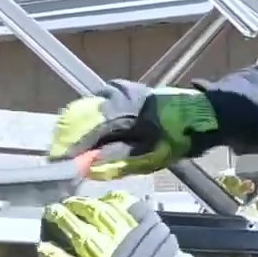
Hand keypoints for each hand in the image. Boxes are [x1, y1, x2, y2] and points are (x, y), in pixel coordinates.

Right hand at [49, 79, 220, 179]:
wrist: (200, 114)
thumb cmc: (178, 136)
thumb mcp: (148, 155)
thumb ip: (114, 159)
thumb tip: (85, 167)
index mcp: (121, 107)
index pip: (83, 128)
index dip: (68, 149)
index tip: (57, 167)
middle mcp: (112, 93)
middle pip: (77, 117)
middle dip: (67, 141)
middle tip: (61, 165)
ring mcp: (114, 89)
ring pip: (82, 111)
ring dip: (74, 134)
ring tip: (71, 158)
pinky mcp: (118, 91)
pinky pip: (92, 108)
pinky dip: (85, 125)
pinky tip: (86, 143)